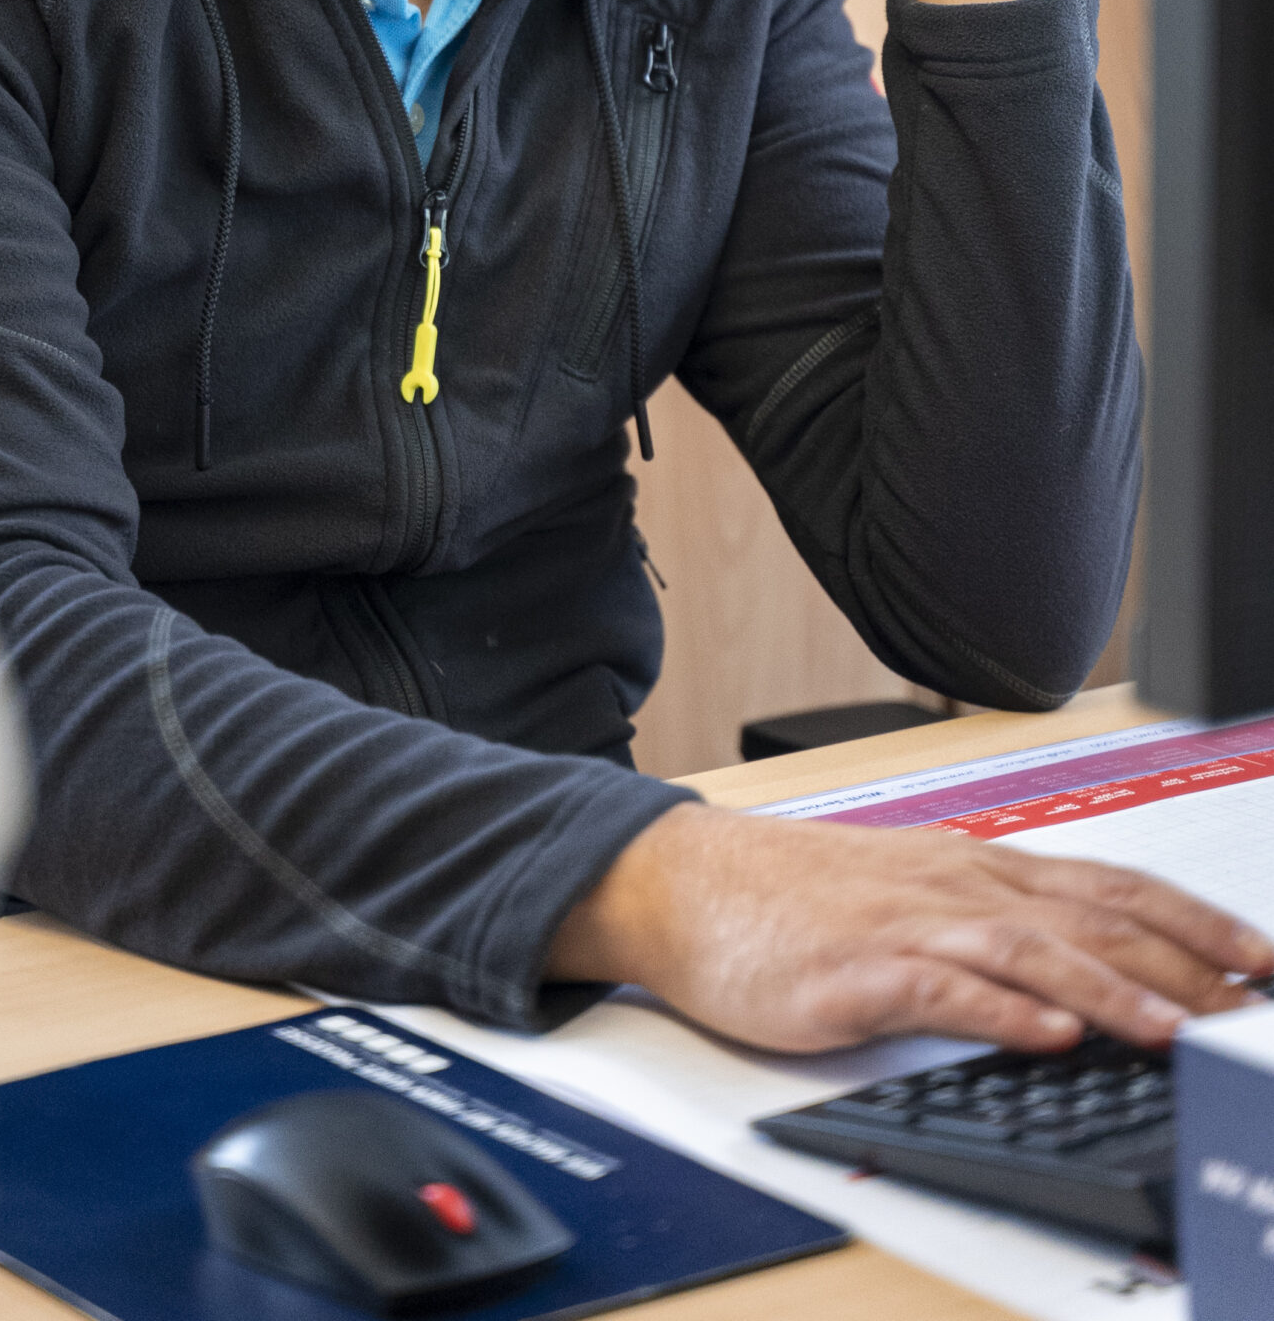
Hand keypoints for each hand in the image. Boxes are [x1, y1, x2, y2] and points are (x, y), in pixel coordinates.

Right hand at [547, 801, 1273, 1054]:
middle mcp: (955, 884)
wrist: (686, 884)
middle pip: (1090, 917)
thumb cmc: (796, 897)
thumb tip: (1079, 976)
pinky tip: (1046, 1033)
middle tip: (1253, 1001)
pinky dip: (1001, 1012)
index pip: (1108, 886)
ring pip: (1029, 951)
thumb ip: (992, 927)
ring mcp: (907, 923)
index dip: (1192, 920)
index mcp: (974, 867)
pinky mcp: (855, 971)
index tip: (1259, 957)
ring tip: (1177, 1028)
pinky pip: (941, 989)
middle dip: (1184, 962)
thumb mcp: (911, 895)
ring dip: (1110, 991)